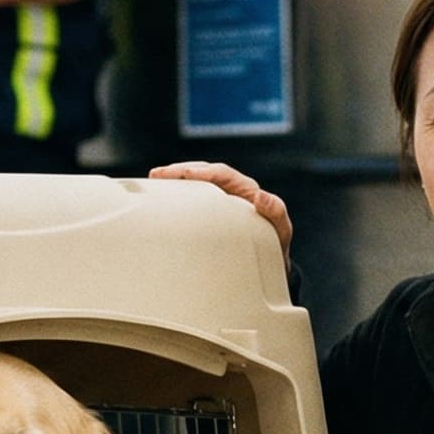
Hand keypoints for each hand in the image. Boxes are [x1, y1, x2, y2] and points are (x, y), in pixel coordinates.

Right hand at [147, 160, 290, 257]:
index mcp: (247, 190)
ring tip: (153, 179)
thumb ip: (276, 212)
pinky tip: (159, 195)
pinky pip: (191, 198)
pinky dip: (176, 194)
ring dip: (174, 179)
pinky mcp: (210, 211)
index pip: (223, 174)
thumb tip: (262, 195)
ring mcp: (219, 200)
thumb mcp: (281, 231)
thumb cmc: (276, 246)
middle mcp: (232, 190)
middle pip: (204, 172)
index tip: (186, 174)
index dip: (204, 171)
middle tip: (159, 174)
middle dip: (181, 170)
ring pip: (195, 182)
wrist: (271, 263)